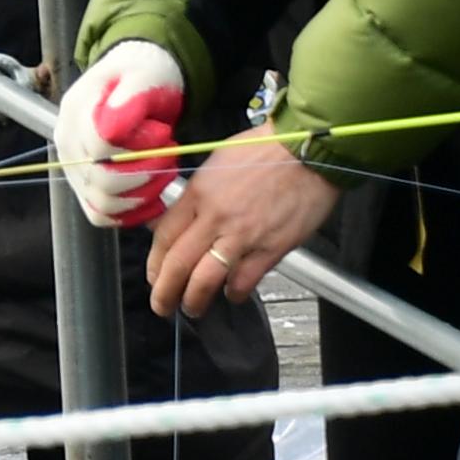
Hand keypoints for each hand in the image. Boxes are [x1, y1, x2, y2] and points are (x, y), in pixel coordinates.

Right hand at [55, 41, 190, 229]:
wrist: (137, 81)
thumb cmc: (143, 77)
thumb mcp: (144, 75)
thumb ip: (130, 98)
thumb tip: (114, 130)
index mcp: (76, 112)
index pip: (101, 147)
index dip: (139, 148)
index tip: (162, 132)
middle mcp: (67, 143)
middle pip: (103, 181)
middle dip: (148, 173)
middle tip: (167, 151)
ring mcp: (74, 167)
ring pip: (103, 203)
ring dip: (143, 193)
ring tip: (161, 167)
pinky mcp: (86, 187)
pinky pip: (102, 215)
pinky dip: (131, 213)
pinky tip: (152, 193)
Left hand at [148, 132, 338, 319]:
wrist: (306, 152)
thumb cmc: (262, 151)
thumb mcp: (215, 164)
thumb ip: (196, 194)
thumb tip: (178, 218)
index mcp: (197, 194)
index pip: (164, 236)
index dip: (154, 262)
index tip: (153, 276)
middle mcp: (214, 218)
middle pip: (178, 263)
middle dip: (165, 291)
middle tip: (162, 306)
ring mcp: (243, 236)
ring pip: (207, 279)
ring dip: (195, 300)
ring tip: (192, 309)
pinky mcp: (272, 249)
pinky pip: (245, 280)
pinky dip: (235, 293)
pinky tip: (232, 295)